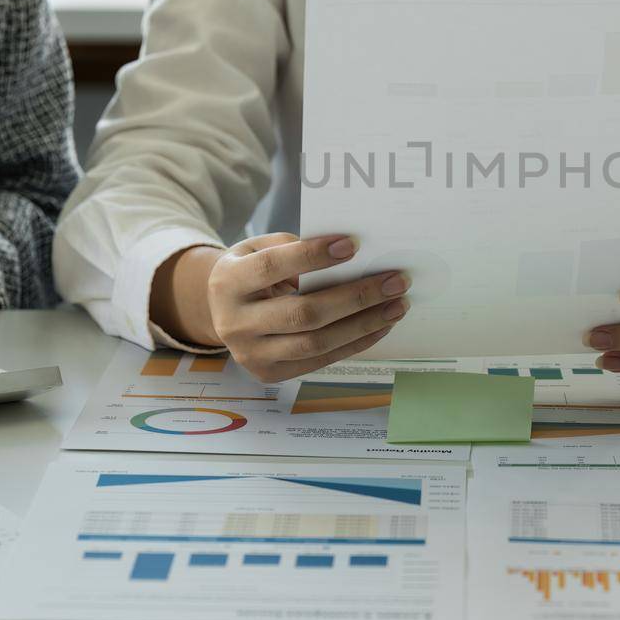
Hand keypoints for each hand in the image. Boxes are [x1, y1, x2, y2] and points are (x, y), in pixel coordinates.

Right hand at [205, 233, 408, 381]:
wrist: (222, 311)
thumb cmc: (251, 271)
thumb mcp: (258, 248)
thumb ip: (293, 247)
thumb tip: (350, 253)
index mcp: (228, 282)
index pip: (273, 267)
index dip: (313, 256)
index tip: (354, 245)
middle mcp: (235, 323)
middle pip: (303, 313)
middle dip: (355, 297)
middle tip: (396, 281)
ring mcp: (251, 354)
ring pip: (316, 343)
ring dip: (364, 324)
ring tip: (397, 306)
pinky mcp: (270, 374)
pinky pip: (320, 360)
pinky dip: (355, 342)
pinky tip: (380, 325)